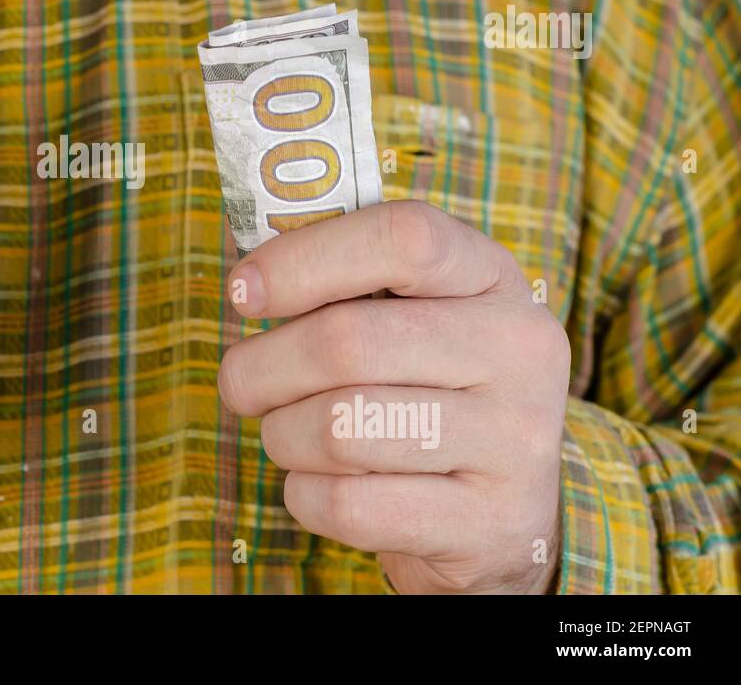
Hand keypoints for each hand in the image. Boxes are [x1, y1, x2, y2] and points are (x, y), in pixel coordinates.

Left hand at [218, 200, 569, 593]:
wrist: (503, 508)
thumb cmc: (426, 387)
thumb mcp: (411, 314)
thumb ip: (343, 283)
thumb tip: (250, 282)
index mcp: (493, 277)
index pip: (403, 239)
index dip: (303, 259)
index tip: (244, 291)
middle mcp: (519, 350)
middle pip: (346, 342)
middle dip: (261, 368)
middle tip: (242, 383)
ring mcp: (514, 440)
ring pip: (339, 429)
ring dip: (282, 435)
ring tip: (288, 434)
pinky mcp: (490, 522)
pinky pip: (348, 505)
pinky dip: (304, 495)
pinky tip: (318, 485)